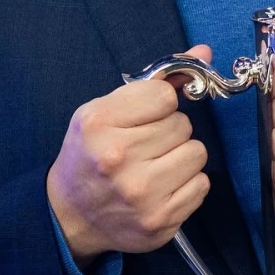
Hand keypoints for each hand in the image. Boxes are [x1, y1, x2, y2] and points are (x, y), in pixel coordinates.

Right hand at [46, 44, 211, 262]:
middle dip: (169, 132)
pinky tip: (162, 187)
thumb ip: (155, 81)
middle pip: (183, 125)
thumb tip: (204, 52)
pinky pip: (201, 185)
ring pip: (197, 153)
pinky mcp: (160, 221)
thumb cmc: (90, 154)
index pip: (165, 97)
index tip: (145, 117)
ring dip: (181, 156)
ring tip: (155, 166)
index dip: (160, 105)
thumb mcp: (105, 110)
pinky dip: (186, 183)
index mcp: (99, 124)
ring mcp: (141, 194)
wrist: (70, 215)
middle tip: (145, 145)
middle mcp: (118, 159)